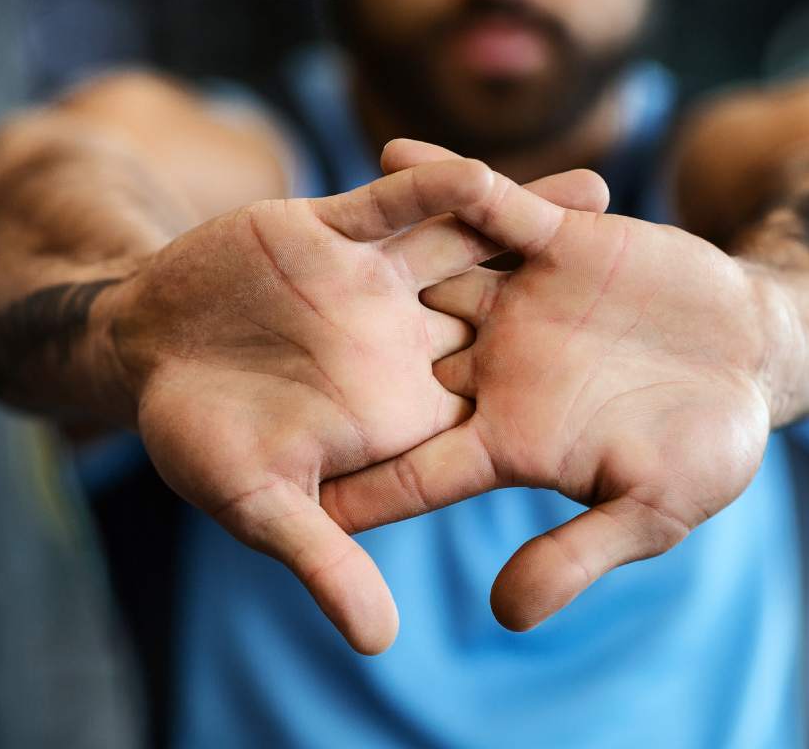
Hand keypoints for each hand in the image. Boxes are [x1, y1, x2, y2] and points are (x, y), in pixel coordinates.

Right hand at [103, 154, 609, 652]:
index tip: (644, 397)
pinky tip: (486, 166)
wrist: (143, 352)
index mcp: (400, 409)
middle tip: (665, 279)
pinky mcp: (332, 231)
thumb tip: (380, 642)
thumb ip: (323, 558)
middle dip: (580, 296)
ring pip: (470, 247)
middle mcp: (402, 341)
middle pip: (510, 315)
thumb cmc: (195, 436)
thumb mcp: (258, 502)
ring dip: (532, 219)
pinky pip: (395, 206)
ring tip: (609, 195)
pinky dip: (434, 185)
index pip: (495, 407)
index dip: (569, 404)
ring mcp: (373, 282)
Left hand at [323, 140, 790, 632]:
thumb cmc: (708, 447)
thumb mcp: (649, 511)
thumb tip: (503, 616)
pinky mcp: (555, 244)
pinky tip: (390, 157)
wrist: (757, 357)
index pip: (413, 469)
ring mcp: (519, 303)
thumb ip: (576, 554)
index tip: (284, 497)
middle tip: (237, 361)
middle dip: (319, 363)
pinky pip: (490, 209)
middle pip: (391, 367)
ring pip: (424, 278)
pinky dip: (448, 183)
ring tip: (277, 232)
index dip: (354, 485)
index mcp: (508, 439)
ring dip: (362, 259)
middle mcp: (495, 368)